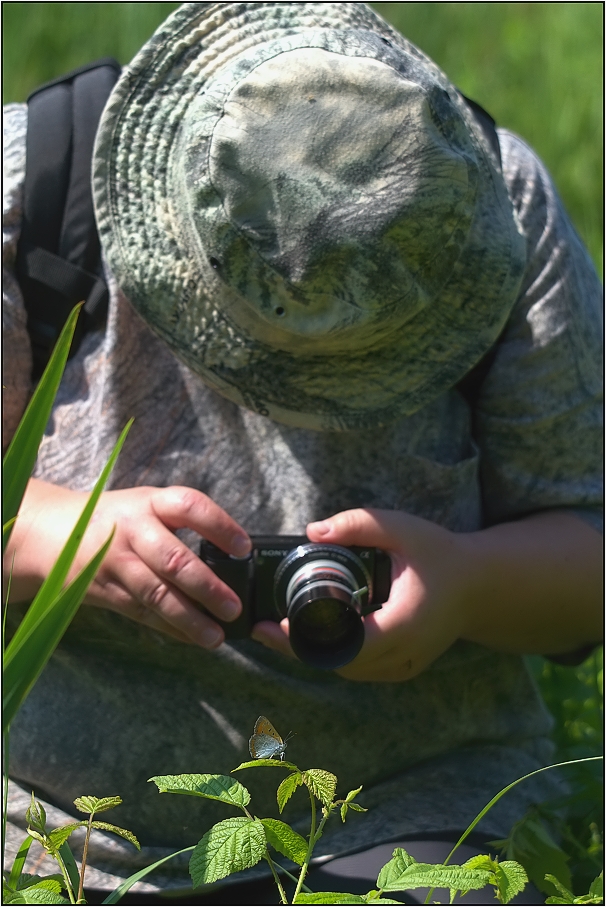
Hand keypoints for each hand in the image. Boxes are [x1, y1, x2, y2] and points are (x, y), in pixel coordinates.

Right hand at [4, 479, 250, 647]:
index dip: (219, 526)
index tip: (245, 548)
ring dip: (189, 619)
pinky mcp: (107, 591)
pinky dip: (170, 628)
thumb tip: (234, 556)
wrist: (53, 532)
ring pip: (156, 594)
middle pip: (173, 560)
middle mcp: (133, 530)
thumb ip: (181, 523)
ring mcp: (117, 563)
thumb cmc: (118, 518)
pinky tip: (192, 638)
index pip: (189, 507)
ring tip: (216, 636)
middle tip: (234, 607)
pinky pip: (143, 613)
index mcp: (150, 502)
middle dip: (207, 587)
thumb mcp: (147, 505)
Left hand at [252, 508, 469, 681]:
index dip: (305, 639)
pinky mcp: (402, 668)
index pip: (344, 644)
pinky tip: (313, 634)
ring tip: (281, 628)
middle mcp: (403, 654)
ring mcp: (403, 666)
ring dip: (314, 652)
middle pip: (337, 662)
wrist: (480, 585)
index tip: (275, 624)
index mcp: (403, 623)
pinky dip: (334, 654)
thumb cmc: (441, 555)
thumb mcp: (402, 528)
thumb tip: (312, 530)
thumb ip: (358, 524)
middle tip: (263, 627)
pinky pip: (359, 668)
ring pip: (346, 669)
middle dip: (297, 647)